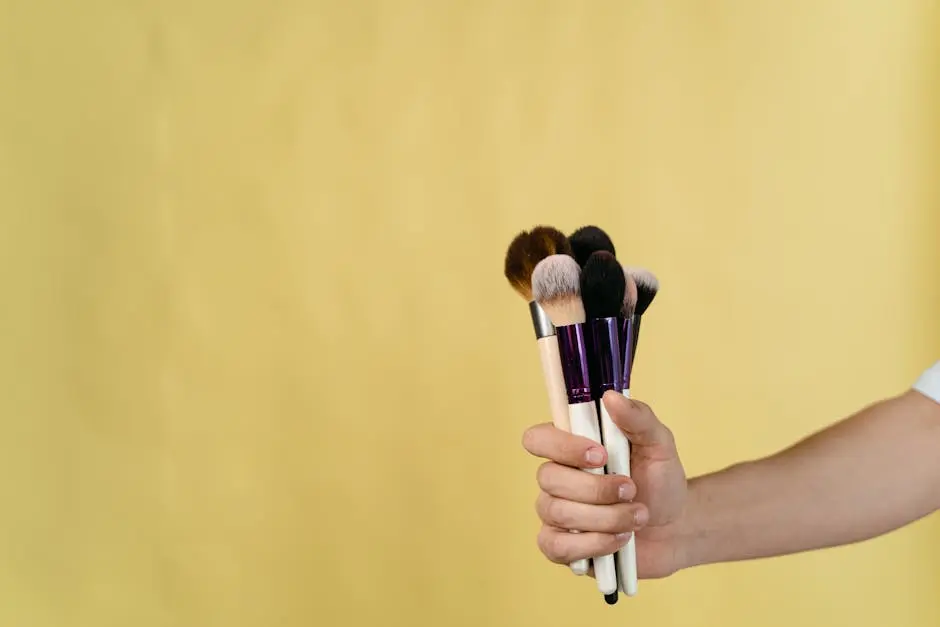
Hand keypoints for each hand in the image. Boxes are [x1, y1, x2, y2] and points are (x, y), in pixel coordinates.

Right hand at [522, 391, 687, 578]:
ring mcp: (555, 513)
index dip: (562, 446)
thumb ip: (638, 418)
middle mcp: (555, 478)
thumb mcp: (659, 444)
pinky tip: (620, 539)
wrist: (675, 528)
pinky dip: (594, 544)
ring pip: (559, 513)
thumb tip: (611, 397)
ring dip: (606, 517)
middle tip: (632, 490)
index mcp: (570, 447)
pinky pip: (557, 547)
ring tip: (638, 517)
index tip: (601, 454)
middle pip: (549, 478)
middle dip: (596, 489)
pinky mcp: (560, 546)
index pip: (537, 439)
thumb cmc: (660, 481)